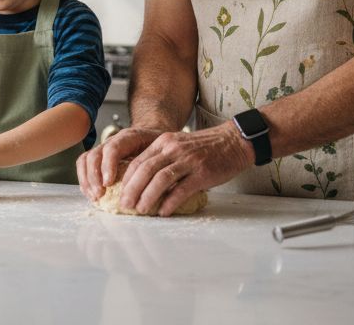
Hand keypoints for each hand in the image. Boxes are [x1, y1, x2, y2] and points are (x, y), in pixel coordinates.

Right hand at [76, 126, 159, 201]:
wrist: (154, 133)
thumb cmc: (160, 145)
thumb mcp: (164, 149)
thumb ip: (160, 163)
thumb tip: (160, 185)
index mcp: (129, 137)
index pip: (113, 148)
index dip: (108, 165)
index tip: (108, 183)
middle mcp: (113, 141)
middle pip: (95, 154)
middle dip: (93, 176)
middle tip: (99, 194)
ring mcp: (104, 149)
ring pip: (85, 159)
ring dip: (86, 179)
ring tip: (94, 196)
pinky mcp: (100, 158)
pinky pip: (84, 165)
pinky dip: (84, 180)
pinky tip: (91, 193)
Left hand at [114, 124, 251, 215]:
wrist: (233, 142)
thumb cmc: (205, 147)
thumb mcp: (179, 145)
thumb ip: (163, 159)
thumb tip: (144, 182)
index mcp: (164, 142)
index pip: (139, 161)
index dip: (127, 179)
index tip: (120, 192)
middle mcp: (173, 149)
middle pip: (145, 170)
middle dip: (132, 190)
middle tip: (125, 205)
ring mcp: (188, 161)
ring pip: (160, 179)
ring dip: (147, 197)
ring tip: (141, 210)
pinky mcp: (202, 173)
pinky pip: (181, 189)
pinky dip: (170, 202)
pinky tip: (164, 211)